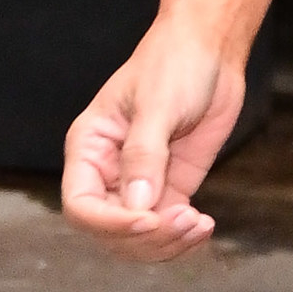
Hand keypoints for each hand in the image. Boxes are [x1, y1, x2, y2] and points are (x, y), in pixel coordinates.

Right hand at [61, 19, 243, 261]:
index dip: (109, 223)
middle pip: (110, 230)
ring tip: (199, 227)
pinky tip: (203, 227)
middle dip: (145, 237)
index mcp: (89, 149)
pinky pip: (167, 224)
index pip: (81, 206)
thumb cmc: (174, 64)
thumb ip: (145, 155)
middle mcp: (108, 172)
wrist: (210, 49)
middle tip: (185, 223)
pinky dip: (182, 235)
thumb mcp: (158, 105)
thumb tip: (137, 206)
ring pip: (139, 236)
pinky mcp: (170, 186)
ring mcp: (140, 183)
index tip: (147, 222)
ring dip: (166, 242)